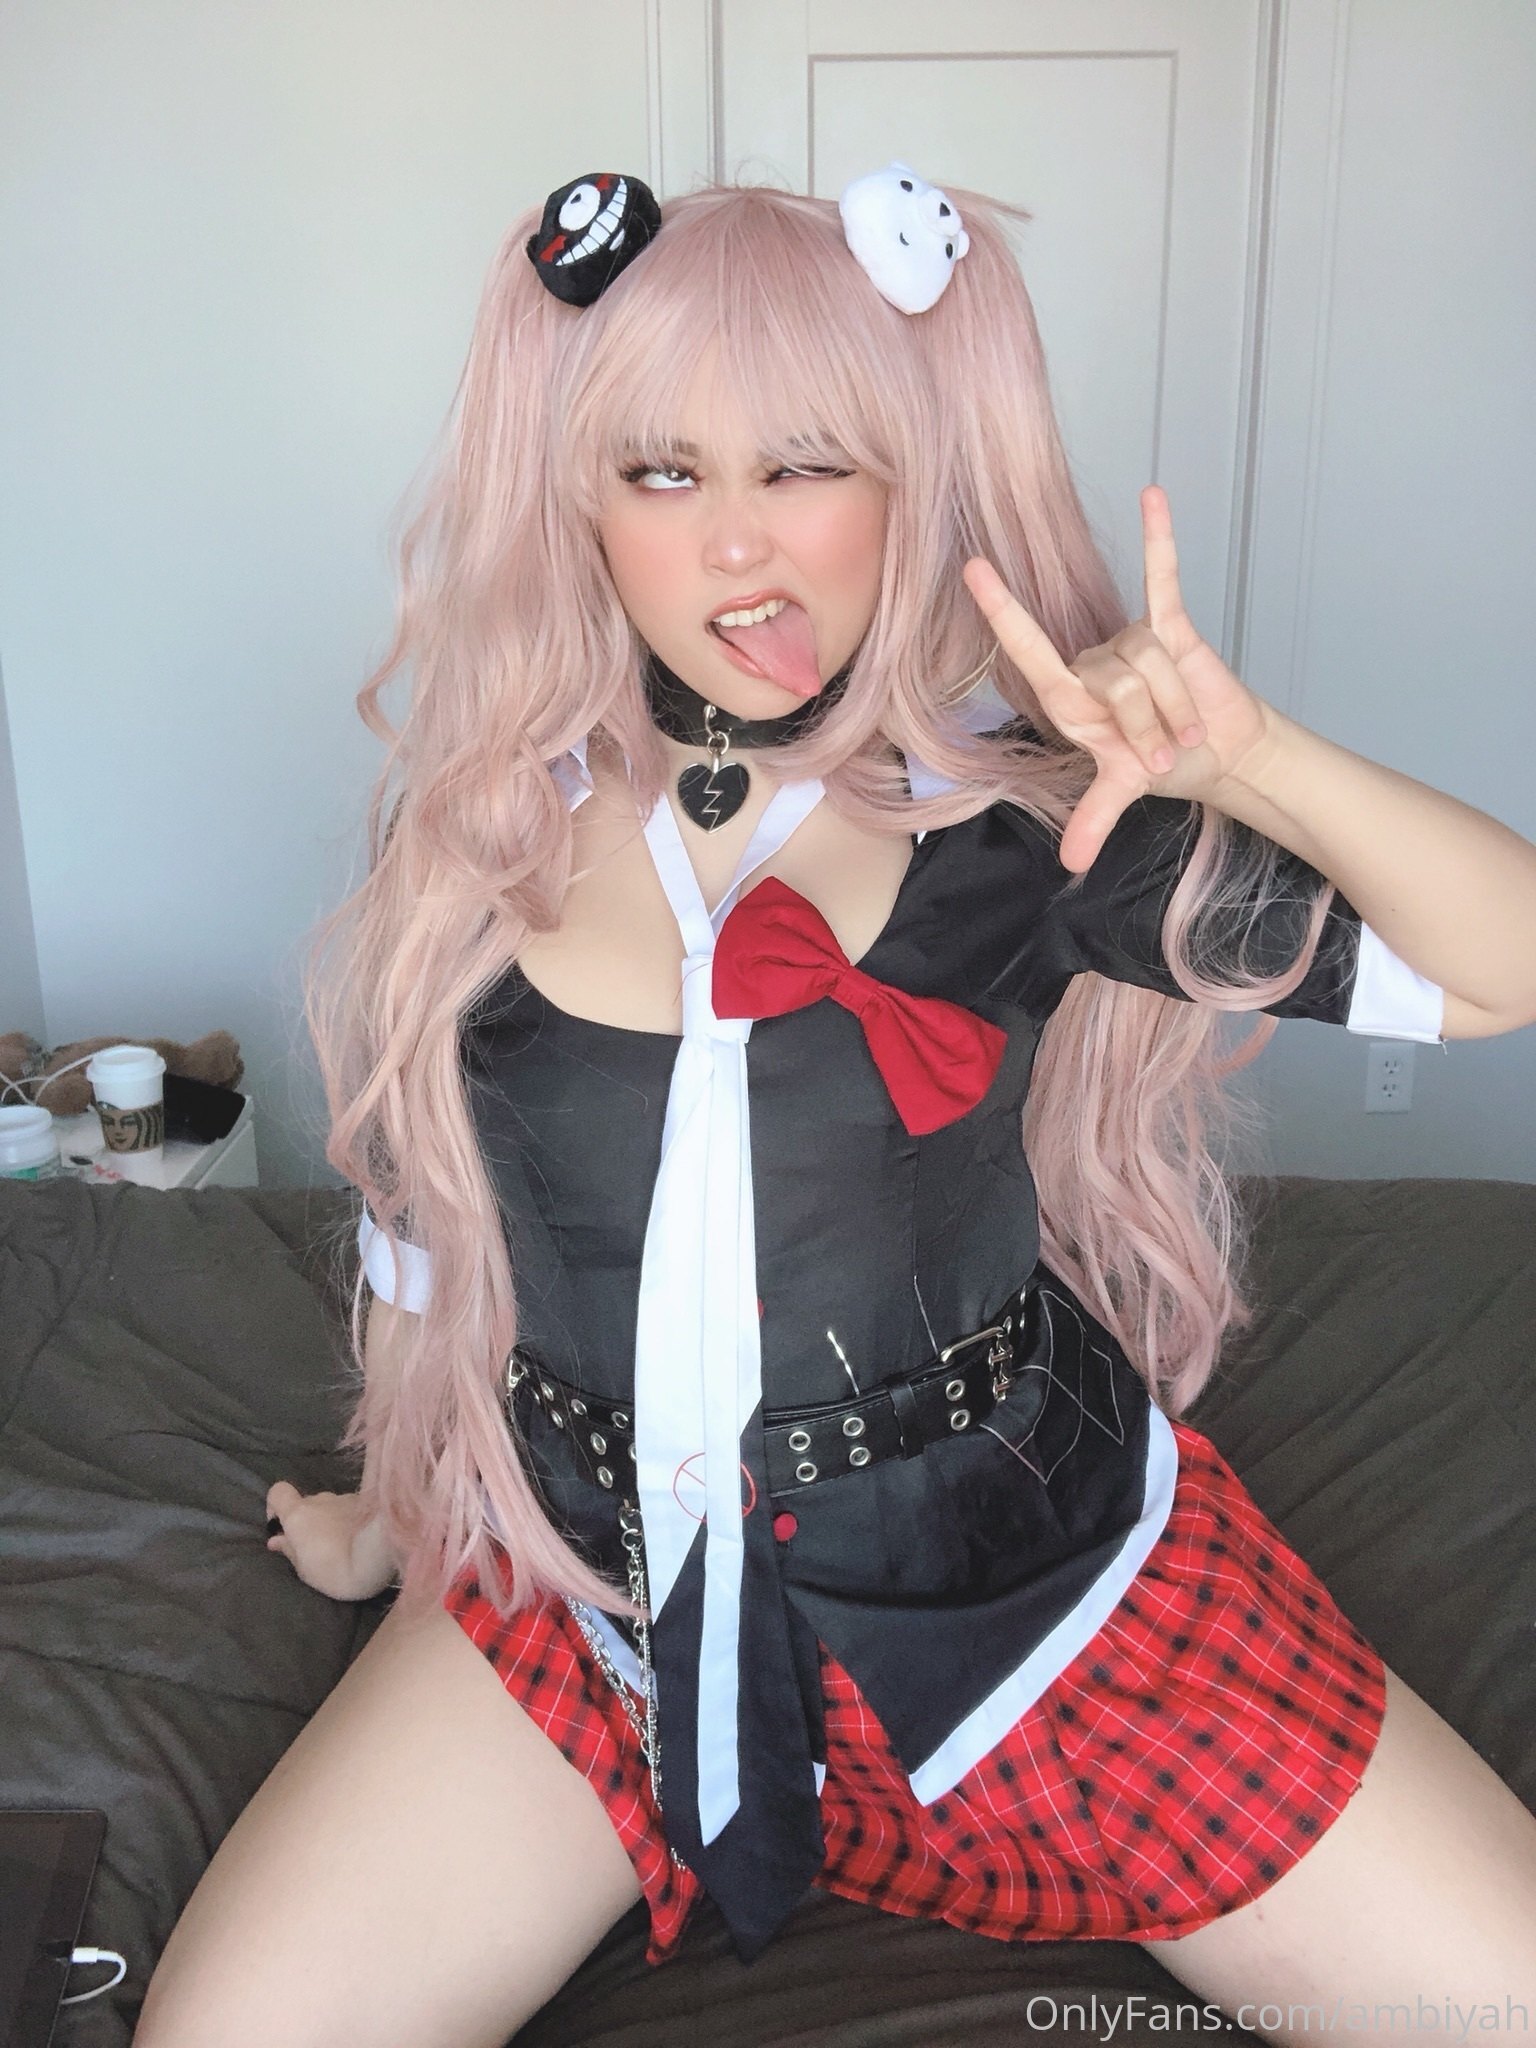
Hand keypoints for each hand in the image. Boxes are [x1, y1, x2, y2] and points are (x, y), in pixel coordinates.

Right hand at [265, 1479, 398, 1602]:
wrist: (378, 1557)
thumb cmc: (333, 1568)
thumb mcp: (304, 1569)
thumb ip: (289, 1549)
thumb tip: (276, 1539)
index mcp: (298, 1513)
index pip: (278, 1491)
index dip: (276, 1506)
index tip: (282, 1527)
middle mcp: (320, 1499)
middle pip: (307, 1503)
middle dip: (309, 1521)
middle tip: (317, 1548)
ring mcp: (345, 1498)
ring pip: (331, 1507)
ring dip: (331, 1522)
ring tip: (343, 1547)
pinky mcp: (368, 1502)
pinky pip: (351, 1509)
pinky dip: (350, 1521)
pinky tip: (360, 1540)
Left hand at [962, 485, 1273, 872]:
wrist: (1223, 754)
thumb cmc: (1165, 764)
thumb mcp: (1124, 792)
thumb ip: (1096, 819)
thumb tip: (1072, 863)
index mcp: (1069, 700)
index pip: (1028, 650)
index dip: (1002, 613)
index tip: (974, 571)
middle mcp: (1092, 665)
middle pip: (1113, 681)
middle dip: (1144, 728)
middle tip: (1165, 758)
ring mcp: (1130, 642)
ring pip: (1145, 662)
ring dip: (1171, 709)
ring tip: (1185, 734)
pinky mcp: (1173, 627)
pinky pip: (1162, 577)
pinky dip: (1159, 538)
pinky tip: (1153, 493)